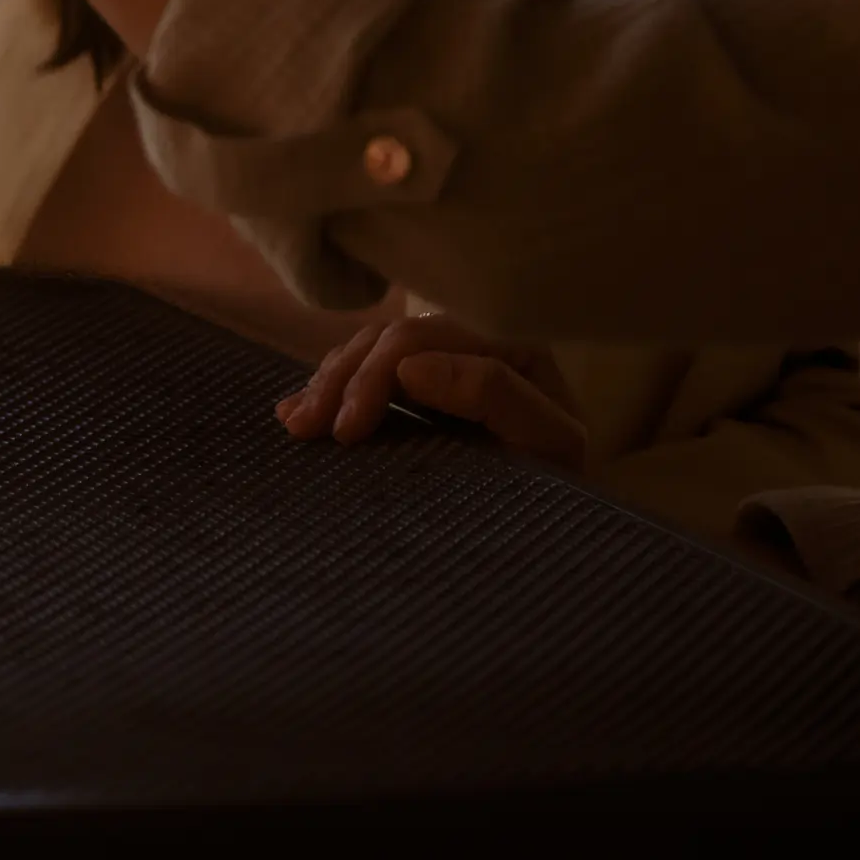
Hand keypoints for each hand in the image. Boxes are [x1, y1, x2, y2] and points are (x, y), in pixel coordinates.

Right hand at [276, 302, 587, 476]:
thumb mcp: (549, 444)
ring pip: (368, 349)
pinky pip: (364, 370)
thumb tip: (411, 367)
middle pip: (388, 339)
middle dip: (342, 380)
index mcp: (507, 343)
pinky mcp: (420, 388)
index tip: (345, 433)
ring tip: (295, 423)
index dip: (375, 376)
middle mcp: (472, 339)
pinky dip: (329, 387)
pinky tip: (295, 411)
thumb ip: (496, 396)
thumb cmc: (564, 484)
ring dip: (327, 382)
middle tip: (307, 430)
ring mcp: (442, 362)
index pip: (423, 339)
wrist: (563, 520)